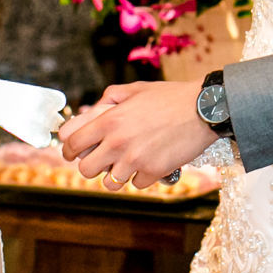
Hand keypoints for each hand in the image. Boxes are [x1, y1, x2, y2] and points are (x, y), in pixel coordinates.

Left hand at [59, 80, 216, 187]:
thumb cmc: (169, 96)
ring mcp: (135, 160)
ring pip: (110, 183)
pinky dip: (141, 177)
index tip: (73, 152)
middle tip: (100, 160)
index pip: (71, 143)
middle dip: (91, 165)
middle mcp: (117, 142)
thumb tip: (92, 112)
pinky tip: (149, 163)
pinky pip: (136, 184)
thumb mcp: (134, 89)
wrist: (203, 109)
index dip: (68, 148)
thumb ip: (109, 98)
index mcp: (109, 120)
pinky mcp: (153, 172)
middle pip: (85, 169)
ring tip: (127, 164)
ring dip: (116, 174)